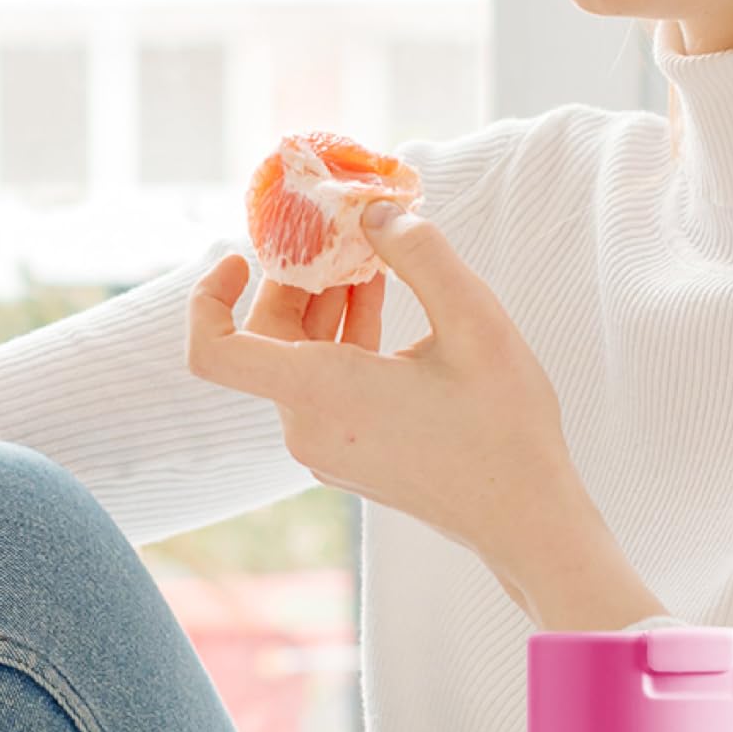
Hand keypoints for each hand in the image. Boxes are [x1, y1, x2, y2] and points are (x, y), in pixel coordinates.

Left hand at [185, 202, 615, 620]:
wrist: (524, 517)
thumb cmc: (504, 427)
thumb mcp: (475, 322)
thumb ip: (421, 255)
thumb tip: (375, 214)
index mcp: (323, 392)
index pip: (214, 352)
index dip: (208, 298)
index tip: (241, 255)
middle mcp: (307, 426)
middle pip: (262, 341)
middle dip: (292, 281)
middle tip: (332, 234)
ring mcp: (323, 446)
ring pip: (294, 361)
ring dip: (321, 305)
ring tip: (367, 258)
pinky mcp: (344, 454)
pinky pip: (319, 386)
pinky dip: (338, 340)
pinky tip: (377, 301)